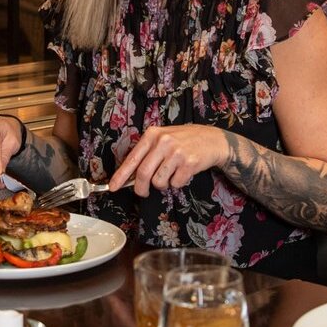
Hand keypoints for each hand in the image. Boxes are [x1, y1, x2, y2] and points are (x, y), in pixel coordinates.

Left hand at [106, 125, 231, 196]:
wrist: (213, 139)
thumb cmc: (184, 141)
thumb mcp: (163, 138)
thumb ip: (147, 153)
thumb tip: (130, 176)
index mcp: (152, 134)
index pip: (132, 159)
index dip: (121, 176)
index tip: (113, 187)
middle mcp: (163, 142)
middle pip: (143, 174)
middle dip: (140, 188)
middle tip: (144, 192)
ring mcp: (176, 152)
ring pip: (159, 182)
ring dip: (163, 184)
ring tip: (171, 174)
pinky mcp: (189, 163)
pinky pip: (175, 184)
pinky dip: (177, 183)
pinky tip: (183, 172)